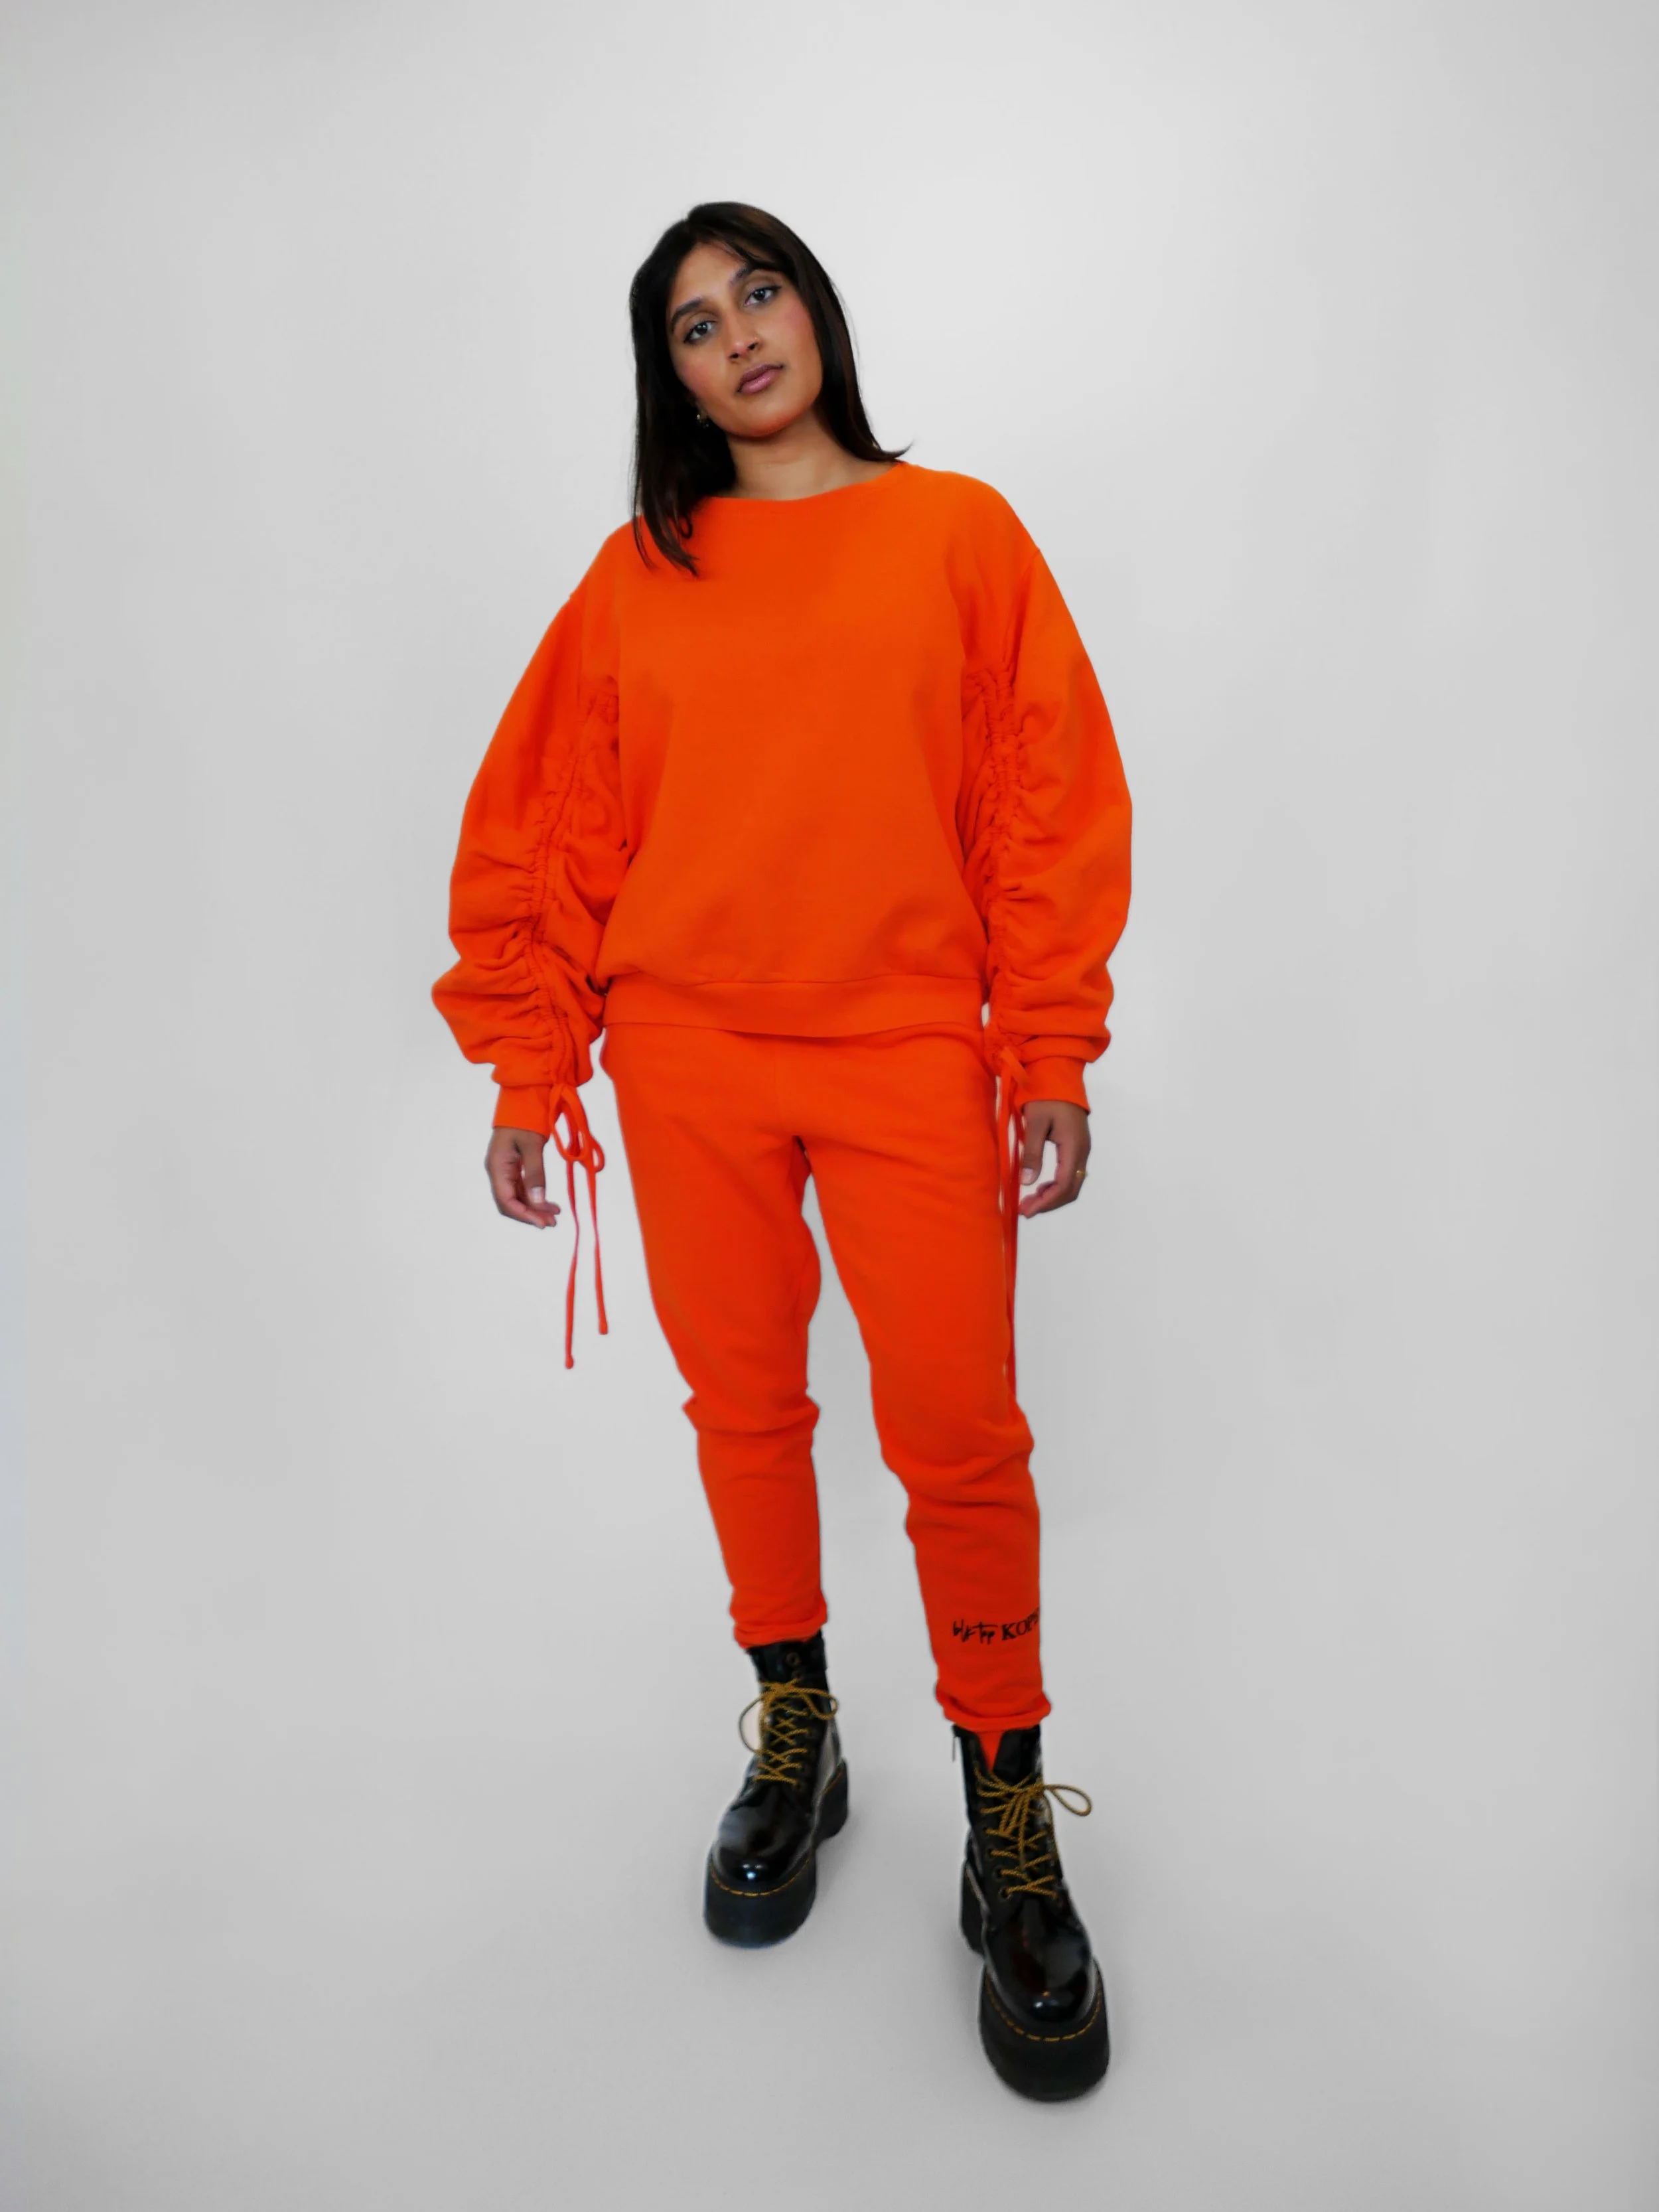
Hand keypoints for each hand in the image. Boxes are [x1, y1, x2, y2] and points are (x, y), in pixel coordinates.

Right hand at [486, 1127, 562, 1228]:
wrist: (523, 1099)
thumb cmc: (525, 1118)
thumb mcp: (533, 1145)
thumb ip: (535, 1174)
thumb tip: (537, 1202)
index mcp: (497, 1166)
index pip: (506, 1201)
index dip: (523, 1215)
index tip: (542, 1224)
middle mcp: (498, 1171)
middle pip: (510, 1202)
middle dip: (530, 1214)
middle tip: (552, 1222)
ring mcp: (505, 1169)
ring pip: (517, 1197)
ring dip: (534, 1208)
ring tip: (554, 1216)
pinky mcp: (514, 1167)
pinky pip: (523, 1188)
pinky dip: (535, 1197)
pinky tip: (549, 1204)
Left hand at [1018, 1100, 1090, 1216]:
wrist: (1060, 1075)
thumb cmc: (1045, 1095)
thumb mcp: (1035, 1122)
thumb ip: (1032, 1153)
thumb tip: (1027, 1183)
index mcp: (1073, 1146)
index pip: (1063, 1185)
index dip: (1046, 1202)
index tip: (1027, 1211)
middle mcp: (1082, 1151)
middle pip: (1071, 1190)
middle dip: (1049, 1203)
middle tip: (1025, 1209)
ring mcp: (1082, 1149)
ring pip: (1073, 1184)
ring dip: (1052, 1196)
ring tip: (1030, 1201)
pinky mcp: (1077, 1147)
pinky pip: (1071, 1174)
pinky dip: (1056, 1185)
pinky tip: (1040, 1186)